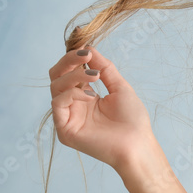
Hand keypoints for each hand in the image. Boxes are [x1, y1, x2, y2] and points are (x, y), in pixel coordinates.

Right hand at [48, 43, 156, 172]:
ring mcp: (67, 117)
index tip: (87, 50)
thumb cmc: (132, 119)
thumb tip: (89, 48)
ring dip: (75, 76)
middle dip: (68, 61)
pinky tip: (90, 96)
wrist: (137, 144)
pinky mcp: (64, 129)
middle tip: (84, 56)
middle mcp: (73, 105)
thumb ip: (104, 67)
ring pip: (56, 86)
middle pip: (56, 76)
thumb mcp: (119, 87)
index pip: (69, 71)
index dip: (74, 58)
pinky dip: (72, 94)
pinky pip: (57, 103)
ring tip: (95, 77)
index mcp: (84, 95)